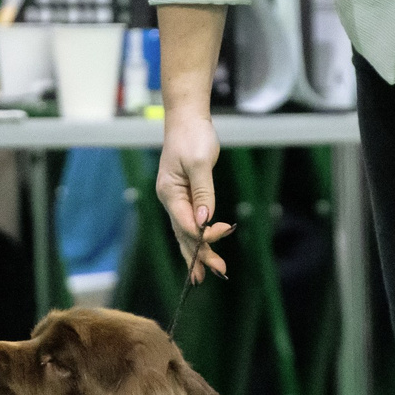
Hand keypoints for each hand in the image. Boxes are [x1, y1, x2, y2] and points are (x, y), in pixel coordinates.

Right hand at [155, 109, 234, 281]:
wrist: (187, 119)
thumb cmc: (192, 137)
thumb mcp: (200, 162)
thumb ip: (203, 192)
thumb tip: (204, 221)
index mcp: (170, 193)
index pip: (187, 223)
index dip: (204, 234)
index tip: (224, 230)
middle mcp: (170, 200)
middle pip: (184, 234)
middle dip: (199, 255)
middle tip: (214, 274)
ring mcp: (175, 199)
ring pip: (185, 232)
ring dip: (197, 252)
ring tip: (205, 274)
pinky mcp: (184, 196)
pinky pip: (188, 222)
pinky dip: (196, 238)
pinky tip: (202, 250)